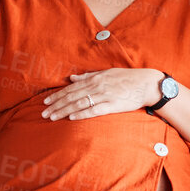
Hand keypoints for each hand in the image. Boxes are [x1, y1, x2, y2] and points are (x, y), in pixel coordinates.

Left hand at [41, 68, 164, 120]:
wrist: (146, 84)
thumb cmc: (126, 79)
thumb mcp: (106, 73)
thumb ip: (88, 76)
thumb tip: (72, 78)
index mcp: (94, 79)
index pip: (71, 89)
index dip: (57, 95)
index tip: (46, 102)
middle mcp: (96, 86)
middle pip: (71, 97)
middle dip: (56, 105)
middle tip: (43, 112)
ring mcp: (104, 96)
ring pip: (79, 104)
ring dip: (64, 110)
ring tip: (52, 117)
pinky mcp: (112, 105)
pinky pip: (94, 110)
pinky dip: (82, 113)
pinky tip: (71, 117)